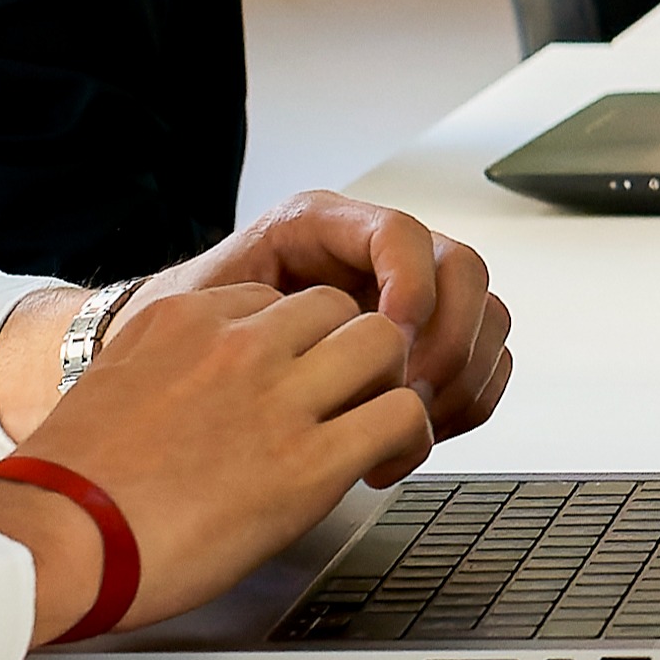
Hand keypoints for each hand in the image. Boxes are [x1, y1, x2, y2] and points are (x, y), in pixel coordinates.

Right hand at [0, 282, 431, 639]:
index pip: (275, 301)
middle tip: (345, 401)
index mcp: (182, 320)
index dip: (295, 344)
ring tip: (370, 430)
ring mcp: (276, 398)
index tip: (292, 383)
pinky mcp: (307, 462)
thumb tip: (203, 401)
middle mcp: (235, 345)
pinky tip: (381, 467)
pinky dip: (406, 439)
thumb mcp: (114, 389)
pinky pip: (399, 416)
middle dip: (350, 352)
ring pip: (382, 343)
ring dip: (386, 384)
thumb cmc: (71, 487)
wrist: (56, 537)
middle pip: (338, 308)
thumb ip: (168, 375)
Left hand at [160, 190, 514, 433]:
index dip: (410, 281)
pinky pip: (480, 363)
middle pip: (460, 271)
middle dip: (447, 339)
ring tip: (410, 421)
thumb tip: (304, 330)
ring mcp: (408, 298)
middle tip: (408, 392)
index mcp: (319, 228)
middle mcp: (373, 256)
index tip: (394, 334)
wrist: (176, 381)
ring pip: (484, 317)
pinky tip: (419, 431)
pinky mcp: (425, 345)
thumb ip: (247, 316)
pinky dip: (465, 400)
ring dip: (462, 375)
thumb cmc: (182, 345)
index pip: (398, 232)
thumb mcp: (195, 316)